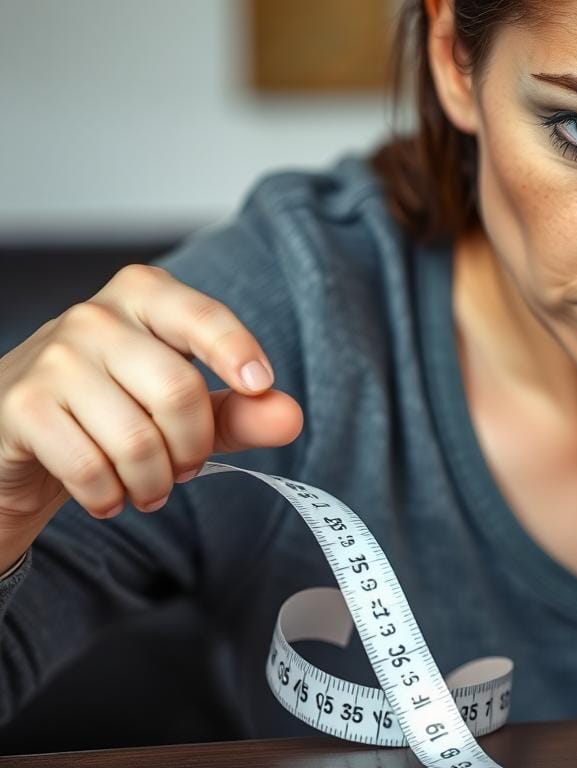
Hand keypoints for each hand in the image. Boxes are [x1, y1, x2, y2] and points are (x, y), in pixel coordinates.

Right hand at [0, 264, 302, 568]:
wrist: (19, 434)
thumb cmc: (110, 408)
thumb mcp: (184, 407)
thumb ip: (240, 410)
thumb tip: (289, 416)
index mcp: (144, 298)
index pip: (202, 316)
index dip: (236, 350)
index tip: (259, 384)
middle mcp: (95, 317)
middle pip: (178, 390)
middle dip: (193, 447)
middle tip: (186, 468)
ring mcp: (53, 360)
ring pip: (136, 438)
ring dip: (153, 482)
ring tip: (148, 488)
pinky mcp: (23, 408)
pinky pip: (91, 467)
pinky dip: (110, 496)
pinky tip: (108, 496)